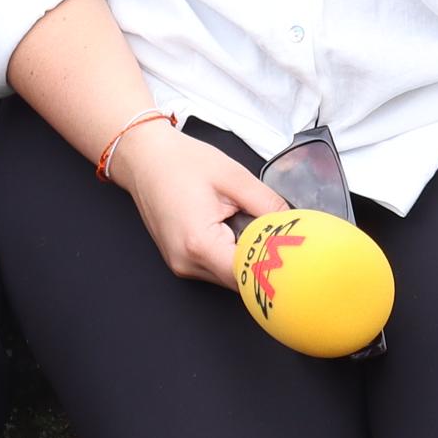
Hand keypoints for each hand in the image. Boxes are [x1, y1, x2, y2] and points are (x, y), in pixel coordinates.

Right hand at [116, 121, 290, 289]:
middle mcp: (186, 262)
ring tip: (249, 224)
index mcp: (199, 243)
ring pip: (228, 275)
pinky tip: (233, 228)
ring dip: (245, 256)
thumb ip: (268, 204)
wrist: (144, 157)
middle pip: (239, 280)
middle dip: (262, 261)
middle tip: (280, 236)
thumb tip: (293, 224)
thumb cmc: (179, 162)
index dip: (274, 267)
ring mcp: (180, 264)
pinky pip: (215, 266)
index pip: (248, 275)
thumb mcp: (233, 177)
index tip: (293, 255)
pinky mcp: (180, 259)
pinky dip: (230, 253)